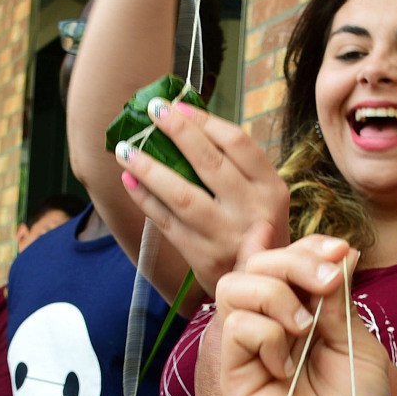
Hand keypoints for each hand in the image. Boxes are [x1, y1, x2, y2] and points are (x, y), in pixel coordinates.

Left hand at [114, 100, 289, 293]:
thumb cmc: (257, 235)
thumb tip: (189, 125)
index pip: (238, 143)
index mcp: (271, 188)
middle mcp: (252, 210)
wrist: (262, 289)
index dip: (205, 121)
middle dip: (178, 132)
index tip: (178, 106)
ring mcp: (226, 236)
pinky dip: (146, 200)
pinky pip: (167, 222)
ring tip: (125, 149)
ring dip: (150, 168)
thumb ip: (237, 170)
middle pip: (209, 162)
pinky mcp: (202, 257)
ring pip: (182, 194)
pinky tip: (130, 181)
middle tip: (152, 111)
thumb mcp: (264, 200)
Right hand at [217, 234, 390, 395]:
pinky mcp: (232, 373)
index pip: (286, 258)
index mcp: (298, 311)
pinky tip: (286, 368)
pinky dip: (267, 337)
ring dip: (276, 295)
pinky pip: (235, 327)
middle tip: (327, 283)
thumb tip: (340, 248)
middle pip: (258, 264)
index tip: (340, 251)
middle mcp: (267, 323)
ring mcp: (246, 348)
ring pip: (234, 286)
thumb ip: (338, 298)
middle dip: (295, 261)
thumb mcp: (355, 342)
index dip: (308, 245)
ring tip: (305, 329)